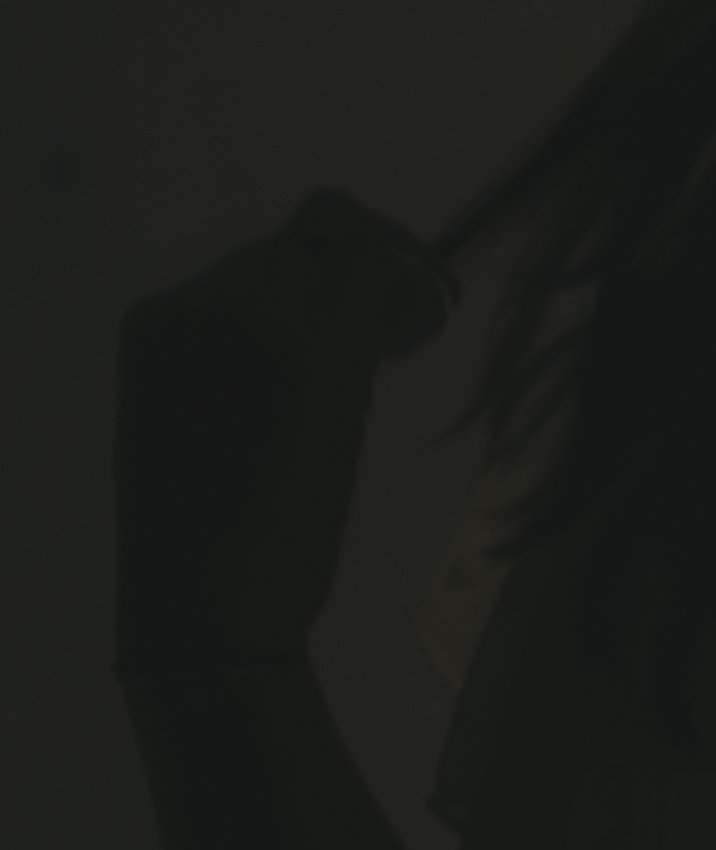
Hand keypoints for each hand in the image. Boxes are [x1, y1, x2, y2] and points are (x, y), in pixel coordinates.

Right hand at [116, 193, 457, 672]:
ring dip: (398, 269)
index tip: (347, 335)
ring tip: (418, 330)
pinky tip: (424, 336)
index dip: (313, 287)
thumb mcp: (201, 423)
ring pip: (349, 241)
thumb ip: (237, 361)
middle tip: (397, 338)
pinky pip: (387, 270)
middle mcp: (200, 302)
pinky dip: (424, 288)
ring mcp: (258, 319)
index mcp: (157, 320)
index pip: (254, 260)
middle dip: (359, 274)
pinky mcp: (316, 350)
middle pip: (307, 241)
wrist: (204, 608)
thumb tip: (318, 320)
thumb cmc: (207, 540)